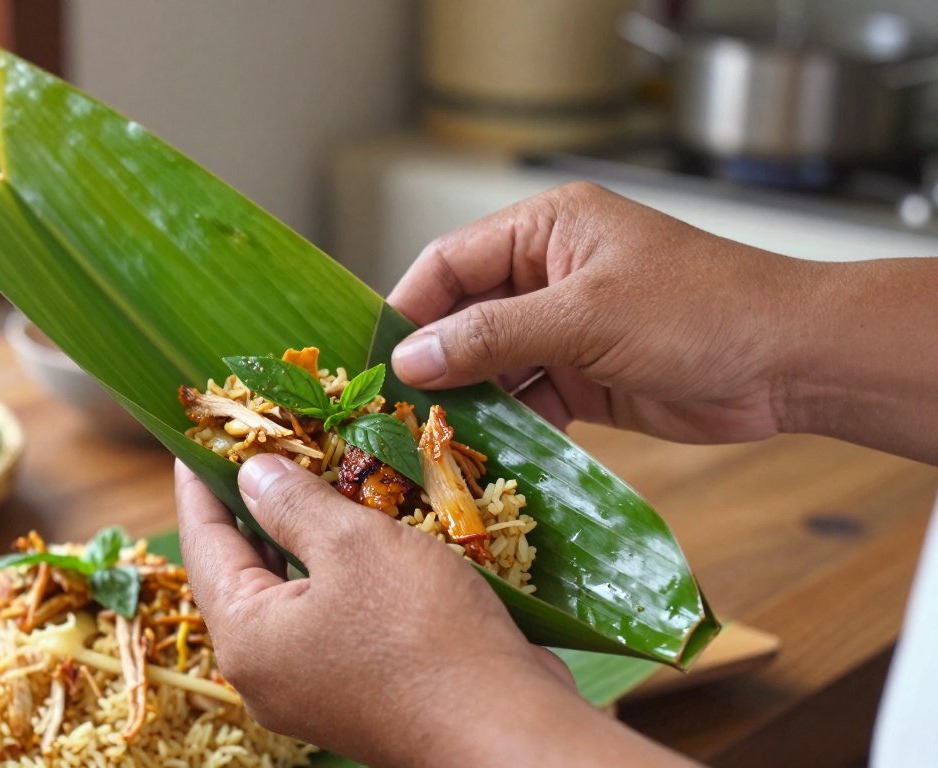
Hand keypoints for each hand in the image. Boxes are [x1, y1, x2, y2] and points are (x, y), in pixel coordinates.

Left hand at [176, 454, 691, 766]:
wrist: (506, 729)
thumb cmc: (424, 633)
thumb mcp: (353, 545)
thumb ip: (293, 503)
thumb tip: (252, 474)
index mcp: (247, 637)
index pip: (204, 544)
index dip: (199, 484)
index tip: (194, 436)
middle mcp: (266, 670)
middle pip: (242, 570)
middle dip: (253, 503)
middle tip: (261, 443)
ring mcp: (311, 684)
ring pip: (289, 591)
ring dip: (300, 533)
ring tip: (312, 471)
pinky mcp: (356, 688)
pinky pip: (328, 614)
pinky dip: (335, 569)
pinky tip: (359, 528)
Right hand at [387, 182, 807, 443]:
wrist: (790, 362)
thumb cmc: (698, 310)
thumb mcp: (585, 316)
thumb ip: (493, 336)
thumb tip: (412, 358)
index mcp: (545, 229)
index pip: (451, 262)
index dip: (410, 307)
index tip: (375, 357)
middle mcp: (548, 273)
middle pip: (466, 316)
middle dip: (435, 362)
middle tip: (394, 410)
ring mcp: (567, 328)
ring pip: (493, 364)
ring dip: (469, 401)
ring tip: (430, 441)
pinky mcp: (585, 377)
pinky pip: (528, 400)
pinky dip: (509, 426)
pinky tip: (484, 455)